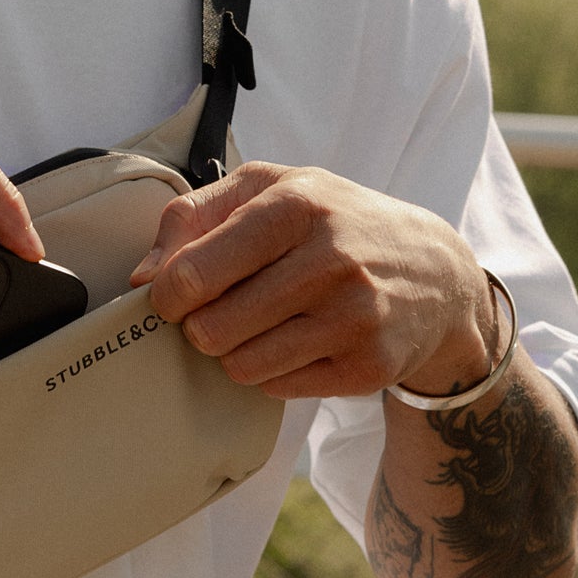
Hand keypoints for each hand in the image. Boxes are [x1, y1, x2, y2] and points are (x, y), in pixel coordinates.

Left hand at [127, 162, 494, 399]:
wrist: (435, 271)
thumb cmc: (332, 222)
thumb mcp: (269, 189)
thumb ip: (193, 217)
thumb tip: (143, 277)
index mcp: (296, 205)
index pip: (194, 272)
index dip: (166, 295)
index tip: (170, 296)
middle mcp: (330, 260)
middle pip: (211, 328)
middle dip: (201, 324)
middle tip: (221, 309)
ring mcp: (355, 318)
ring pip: (240, 365)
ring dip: (234, 351)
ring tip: (260, 323)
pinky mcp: (368, 367)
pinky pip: (277, 387)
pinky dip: (272, 370)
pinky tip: (298, 341)